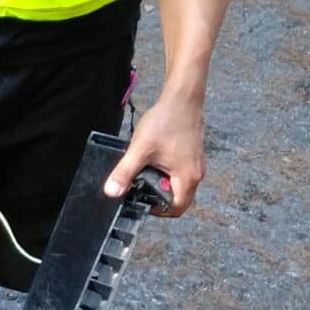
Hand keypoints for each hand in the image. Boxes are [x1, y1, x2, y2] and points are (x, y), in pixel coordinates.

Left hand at [103, 92, 205, 215]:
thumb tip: (112, 192)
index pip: (177, 208)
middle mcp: (197, 174)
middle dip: (159, 197)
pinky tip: (153, 160)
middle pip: (179, 198)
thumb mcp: (140, 149)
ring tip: (145, 171)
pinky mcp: (193, 154)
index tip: (142, 201)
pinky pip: (181, 172)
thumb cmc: (165, 121)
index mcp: (187, 178)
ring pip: (179, 184)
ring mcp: (196, 164)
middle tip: (140, 187)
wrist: (182, 98)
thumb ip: (125, 172)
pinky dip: (167, 172)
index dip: (159, 211)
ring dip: (162, 183)